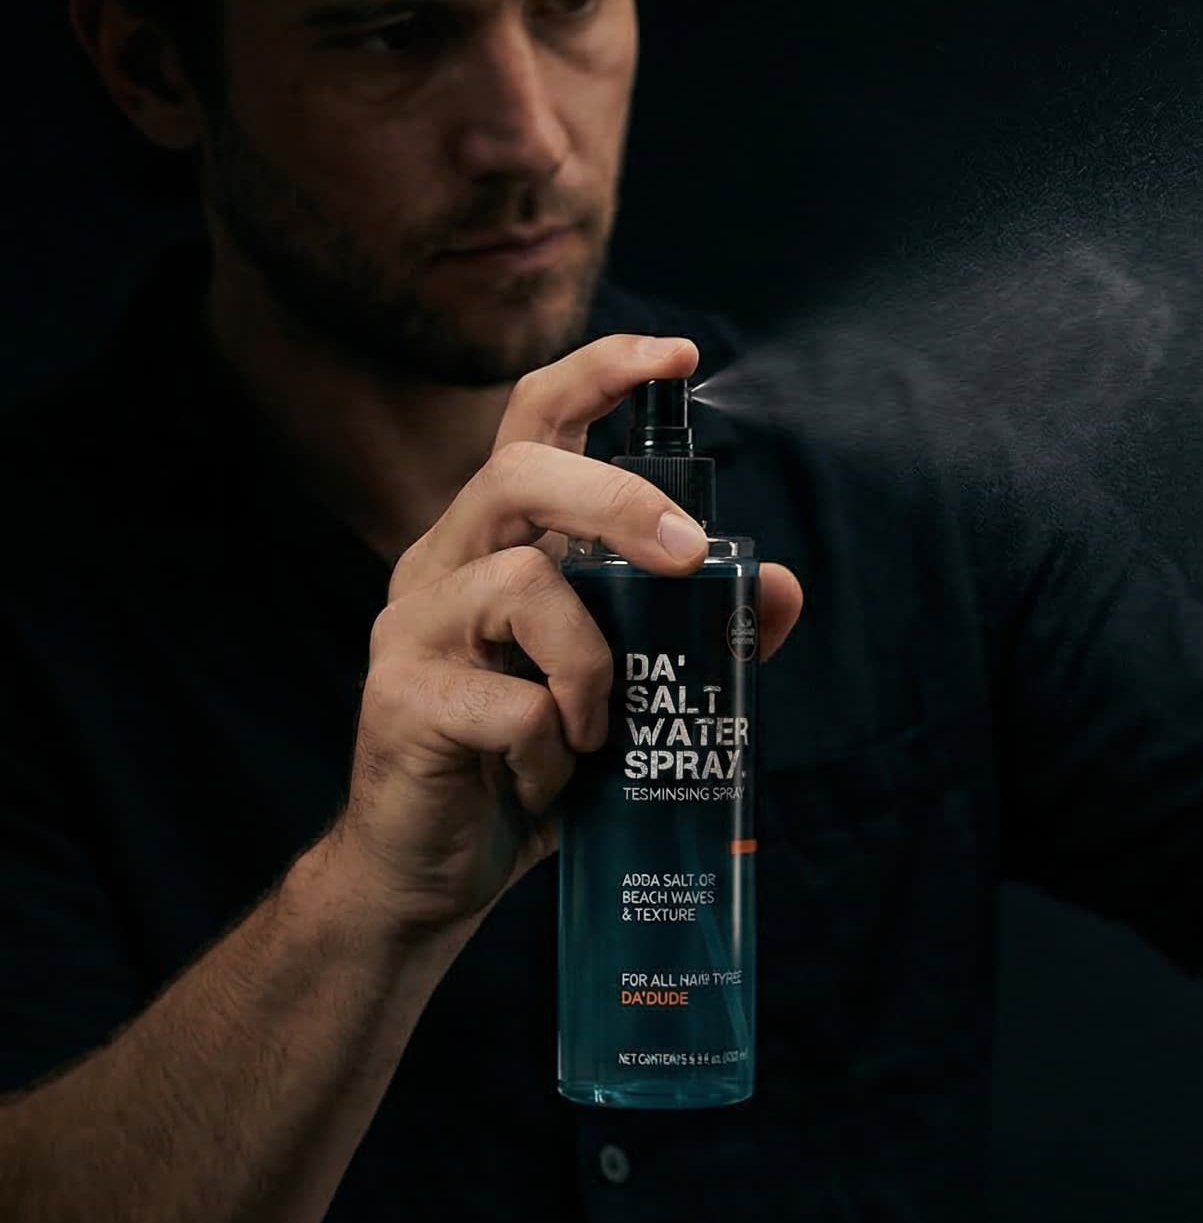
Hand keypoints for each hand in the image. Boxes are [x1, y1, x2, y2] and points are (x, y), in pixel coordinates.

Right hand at [326, 336, 804, 927]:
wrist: (433, 870)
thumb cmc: (532, 764)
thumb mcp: (627, 691)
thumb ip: (697, 633)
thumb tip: (780, 587)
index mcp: (496, 541)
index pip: (535, 422)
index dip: (599, 372)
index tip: (678, 352)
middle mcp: (444, 563)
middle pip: (520, 472)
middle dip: (617, 500)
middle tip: (686, 551)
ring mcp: (411, 626)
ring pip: (522, 584)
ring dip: (592, 665)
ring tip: (596, 730)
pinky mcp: (401, 698)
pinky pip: (513, 701)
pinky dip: (556, 747)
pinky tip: (546, 780)